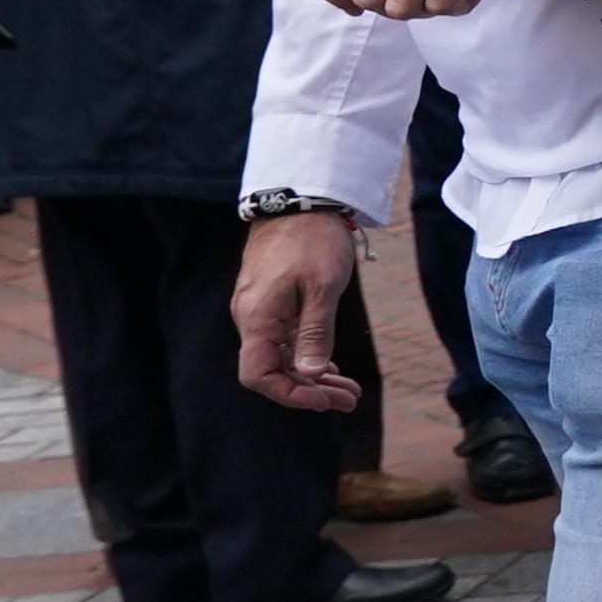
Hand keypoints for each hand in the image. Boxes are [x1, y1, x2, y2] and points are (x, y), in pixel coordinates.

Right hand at [232, 207, 362, 414]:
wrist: (300, 200)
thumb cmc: (314, 241)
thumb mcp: (324, 288)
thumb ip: (316, 333)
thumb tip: (312, 375)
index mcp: (258, 318)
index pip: (259, 375)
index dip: (291, 395)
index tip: (326, 401)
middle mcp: (251, 317)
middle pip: (272, 371)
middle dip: (310, 391)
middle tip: (350, 400)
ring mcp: (259, 309)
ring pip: (281, 356)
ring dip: (312, 376)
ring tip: (348, 389)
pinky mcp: (270, 301)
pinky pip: (283, 340)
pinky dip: (306, 355)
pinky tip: (328, 366)